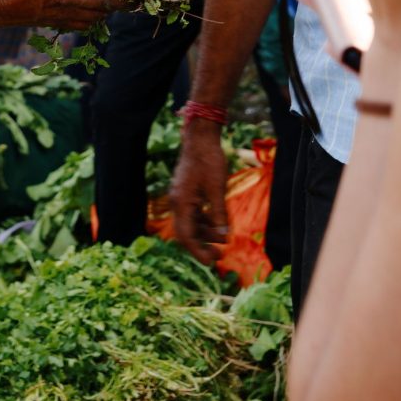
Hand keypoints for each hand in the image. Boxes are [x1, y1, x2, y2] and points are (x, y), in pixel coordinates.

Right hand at [169, 123, 229, 264]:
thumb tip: (223, 237)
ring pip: (190, 223)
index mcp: (181, 202)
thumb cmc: (209, 160)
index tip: (211, 263)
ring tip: (223, 240)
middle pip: (186, 232)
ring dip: (205, 233)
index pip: (185, 236)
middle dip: (202, 245)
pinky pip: (193, 213)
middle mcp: (177, 201)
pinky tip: (217, 224)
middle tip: (219, 256)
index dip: (198, 252)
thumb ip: (218, 214)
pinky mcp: (187, 191)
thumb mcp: (217, 188)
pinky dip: (204, 221)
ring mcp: (181, 196)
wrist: (201, 137)